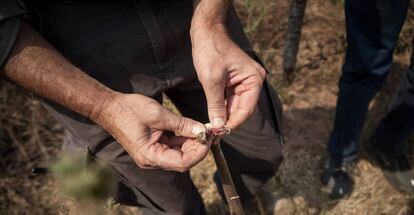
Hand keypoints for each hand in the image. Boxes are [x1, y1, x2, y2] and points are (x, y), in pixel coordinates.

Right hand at [91, 93, 208, 171]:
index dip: (199, 153)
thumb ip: (181, 124)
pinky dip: (184, 139)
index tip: (208, 138)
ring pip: (179, 154)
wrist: (109, 107)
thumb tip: (202, 130)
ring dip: (192, 143)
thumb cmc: (129, 110)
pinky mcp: (153, 147)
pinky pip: (173, 147)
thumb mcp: (158, 115)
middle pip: (182, 160)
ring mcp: (152, 154)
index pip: (182, 163)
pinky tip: (192, 129)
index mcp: (150, 156)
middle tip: (209, 132)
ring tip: (203, 129)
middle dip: (198, 148)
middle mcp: (152, 160)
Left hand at [191, 25, 265, 128]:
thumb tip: (218, 126)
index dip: (233, 123)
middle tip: (215, 134)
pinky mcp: (235, 80)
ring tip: (213, 128)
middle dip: (228, 121)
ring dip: (224, 116)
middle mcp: (253, 81)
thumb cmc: (211, 50)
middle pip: (242, 108)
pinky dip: (222, 107)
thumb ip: (216, 105)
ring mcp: (245, 80)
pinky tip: (214, 116)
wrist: (206, 32)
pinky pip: (231, 98)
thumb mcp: (211, 80)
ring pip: (236, 105)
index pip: (246, 109)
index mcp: (254, 79)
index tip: (220, 133)